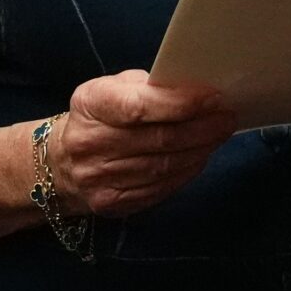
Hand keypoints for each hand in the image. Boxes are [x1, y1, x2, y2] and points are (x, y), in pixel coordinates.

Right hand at [49, 70, 235, 218]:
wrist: (62, 162)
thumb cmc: (100, 116)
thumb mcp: (113, 88)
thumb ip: (149, 86)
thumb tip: (197, 90)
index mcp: (90, 105)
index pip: (139, 107)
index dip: (181, 103)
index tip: (214, 98)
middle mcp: (90, 144)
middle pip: (160, 139)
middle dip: (202, 128)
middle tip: (228, 117)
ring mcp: (99, 179)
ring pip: (164, 166)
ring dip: (200, 150)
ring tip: (220, 135)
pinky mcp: (111, 203)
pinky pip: (160, 188)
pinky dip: (187, 172)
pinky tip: (200, 157)